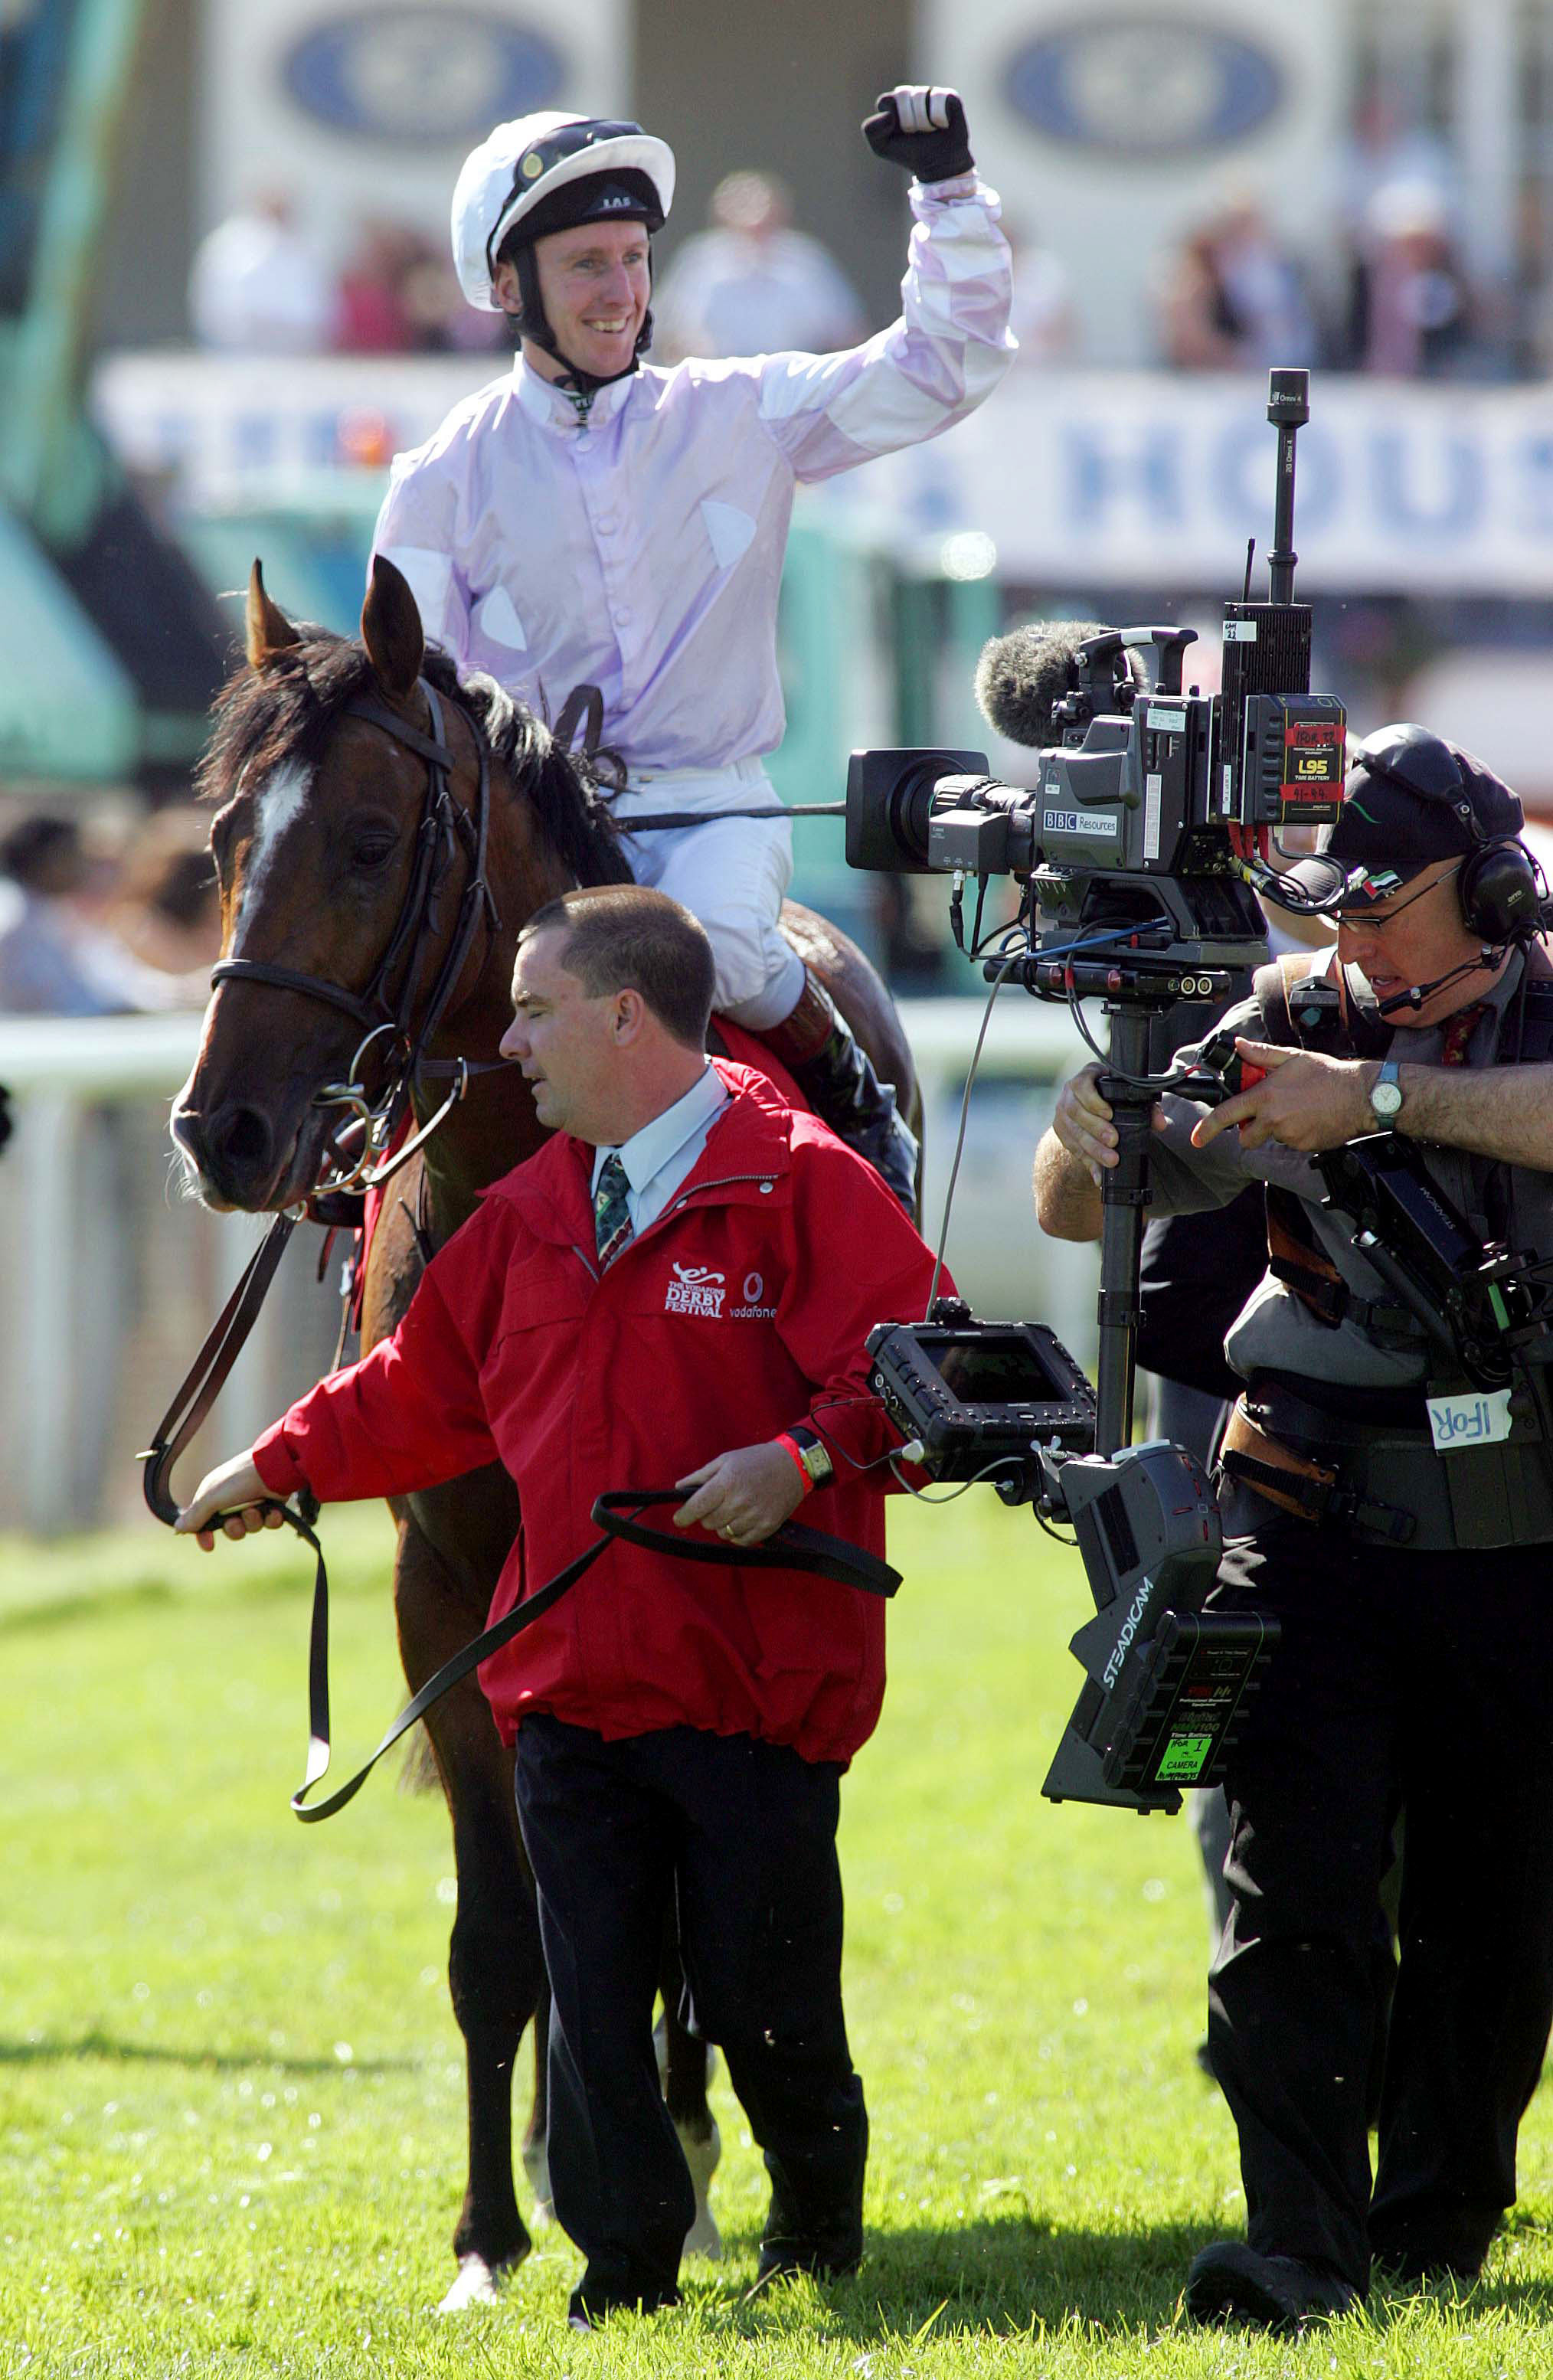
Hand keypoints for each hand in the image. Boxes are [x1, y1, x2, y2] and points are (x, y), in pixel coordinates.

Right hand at [174, 1451, 284, 1550]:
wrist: (271, 1468)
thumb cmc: (237, 1480)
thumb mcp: (211, 1498)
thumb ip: (195, 1515)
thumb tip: (177, 1529)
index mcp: (215, 1497)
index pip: (205, 1523)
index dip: (205, 1535)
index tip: (209, 1545)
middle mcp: (234, 1501)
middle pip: (231, 1529)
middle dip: (234, 1528)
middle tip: (236, 1519)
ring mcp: (254, 1503)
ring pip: (251, 1527)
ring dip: (252, 1521)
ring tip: (255, 1508)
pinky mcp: (272, 1505)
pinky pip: (270, 1523)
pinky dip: (271, 1519)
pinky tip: (272, 1511)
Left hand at [672, 1443, 806, 1547]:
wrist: (792, 1465)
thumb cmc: (756, 1460)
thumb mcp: (726, 1460)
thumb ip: (700, 1476)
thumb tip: (678, 1489)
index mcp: (726, 1482)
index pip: (696, 1507)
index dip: (683, 1516)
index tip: (679, 1519)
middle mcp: (739, 1502)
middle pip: (708, 1523)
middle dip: (707, 1515)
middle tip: (718, 1504)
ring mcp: (754, 1516)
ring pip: (724, 1534)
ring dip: (724, 1524)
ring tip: (735, 1509)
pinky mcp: (767, 1527)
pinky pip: (741, 1541)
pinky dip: (738, 1533)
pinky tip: (744, 1519)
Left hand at [862, 85, 972, 181]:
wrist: (937, 166)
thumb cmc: (909, 153)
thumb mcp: (882, 147)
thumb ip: (872, 130)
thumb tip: (889, 115)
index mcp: (894, 102)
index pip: (886, 100)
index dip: (892, 119)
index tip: (900, 133)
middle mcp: (912, 94)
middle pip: (903, 94)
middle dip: (907, 121)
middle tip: (914, 132)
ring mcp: (931, 93)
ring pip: (921, 97)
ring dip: (923, 122)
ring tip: (929, 131)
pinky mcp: (950, 96)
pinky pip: (939, 100)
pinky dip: (939, 118)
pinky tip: (942, 125)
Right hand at [1050, 1064, 1168, 1184]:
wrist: (1092, 1105)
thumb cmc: (1114, 1098)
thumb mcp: (1131, 1097)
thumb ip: (1148, 1107)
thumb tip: (1160, 1124)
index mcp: (1086, 1078)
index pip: (1082, 1086)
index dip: (1093, 1100)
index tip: (1109, 1114)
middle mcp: (1069, 1094)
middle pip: (1076, 1112)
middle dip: (1095, 1128)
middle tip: (1113, 1141)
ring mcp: (1062, 1113)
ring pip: (1073, 1132)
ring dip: (1093, 1148)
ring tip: (1110, 1160)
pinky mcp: (1062, 1132)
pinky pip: (1072, 1148)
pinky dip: (1087, 1162)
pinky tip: (1098, 1173)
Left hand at [1190, 1039, 1373, 1154]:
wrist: (1361, 1096)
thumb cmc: (1328, 1074)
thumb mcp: (1292, 1058)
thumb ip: (1262, 1054)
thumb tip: (1240, 1046)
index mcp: (1266, 1097)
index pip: (1227, 1115)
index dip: (1208, 1128)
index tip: (1197, 1139)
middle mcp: (1274, 1119)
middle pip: (1247, 1137)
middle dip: (1251, 1130)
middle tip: (1269, 1115)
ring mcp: (1289, 1136)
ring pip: (1273, 1138)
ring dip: (1279, 1129)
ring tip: (1300, 1110)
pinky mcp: (1304, 1147)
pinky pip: (1292, 1144)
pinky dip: (1298, 1135)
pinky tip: (1311, 1119)